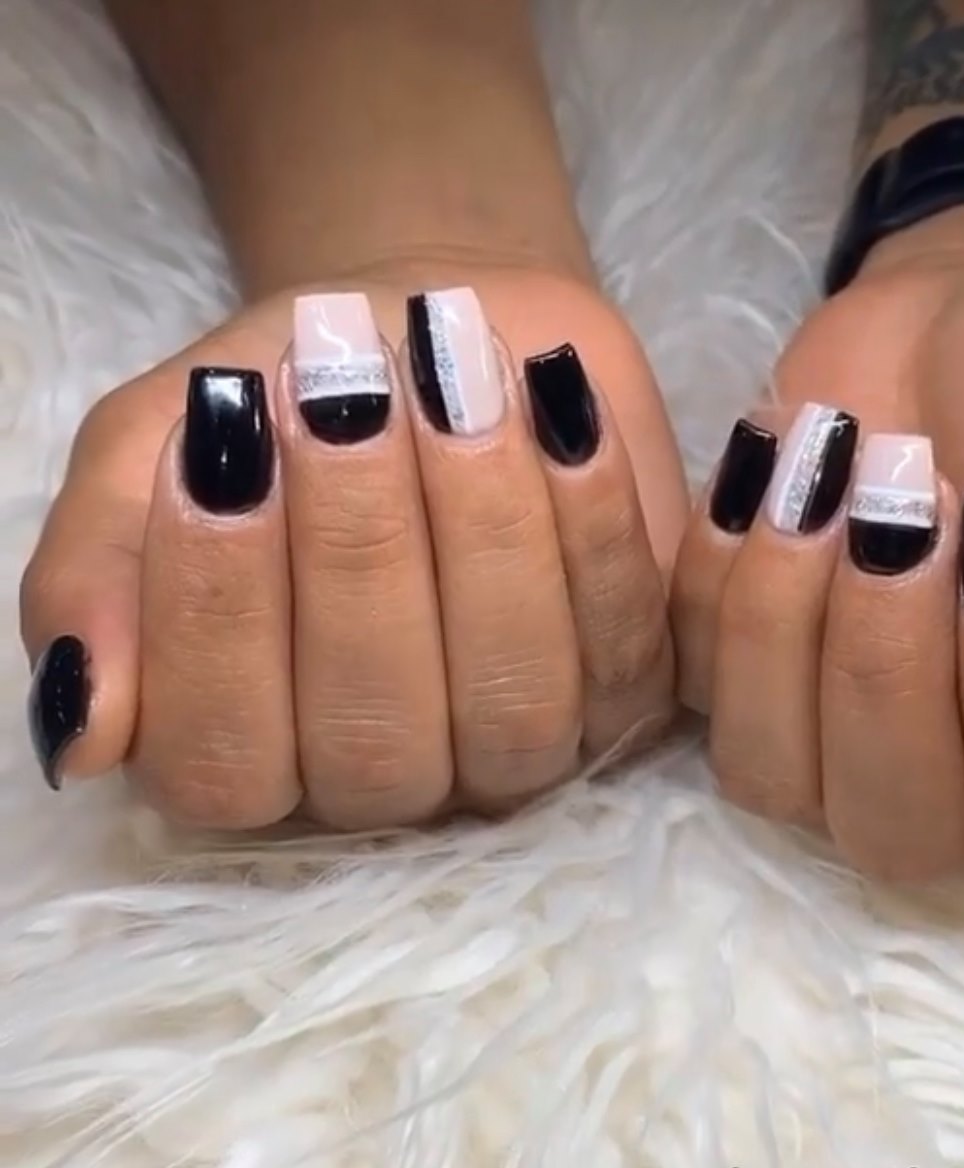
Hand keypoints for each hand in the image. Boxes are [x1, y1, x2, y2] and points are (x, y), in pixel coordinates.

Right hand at [22, 260, 687, 828]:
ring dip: (484, 536)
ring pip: (513, 704)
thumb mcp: (146, 456)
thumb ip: (95, 582)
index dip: (220, 617)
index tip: (219, 445)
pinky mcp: (627, 686)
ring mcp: (518, 746)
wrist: (425, 338)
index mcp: (252, 753)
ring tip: (448, 383)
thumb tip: (82, 731)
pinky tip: (560, 410)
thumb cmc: (275, 403)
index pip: (224, 761)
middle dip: (359, 561)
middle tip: (344, 397)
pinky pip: (626, 642)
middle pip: (376, 744)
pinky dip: (597, 524)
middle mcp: (388, 778)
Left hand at [672, 199, 963, 883]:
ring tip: (825, 476)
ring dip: (782, 623)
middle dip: (888, 656)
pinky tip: (769, 466)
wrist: (961, 318)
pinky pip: (690, 676)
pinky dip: (715, 568)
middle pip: (900, 826)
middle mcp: (961, 790)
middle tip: (911, 498)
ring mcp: (827, 748)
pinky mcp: (733, 678)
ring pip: (771, 773)